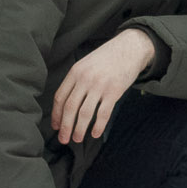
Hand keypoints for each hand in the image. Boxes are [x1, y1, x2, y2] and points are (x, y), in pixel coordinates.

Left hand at [50, 27, 158, 143]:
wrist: (130, 48)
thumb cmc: (107, 58)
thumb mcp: (86, 64)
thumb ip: (76, 80)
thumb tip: (66, 105)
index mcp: (75, 72)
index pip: (60, 97)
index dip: (56, 115)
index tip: (56, 126)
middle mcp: (85, 79)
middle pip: (70, 108)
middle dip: (65, 127)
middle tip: (63, 139)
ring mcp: (100, 86)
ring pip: (85, 113)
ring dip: (79, 129)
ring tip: (77, 139)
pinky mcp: (114, 91)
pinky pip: (103, 114)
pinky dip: (98, 126)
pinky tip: (95, 134)